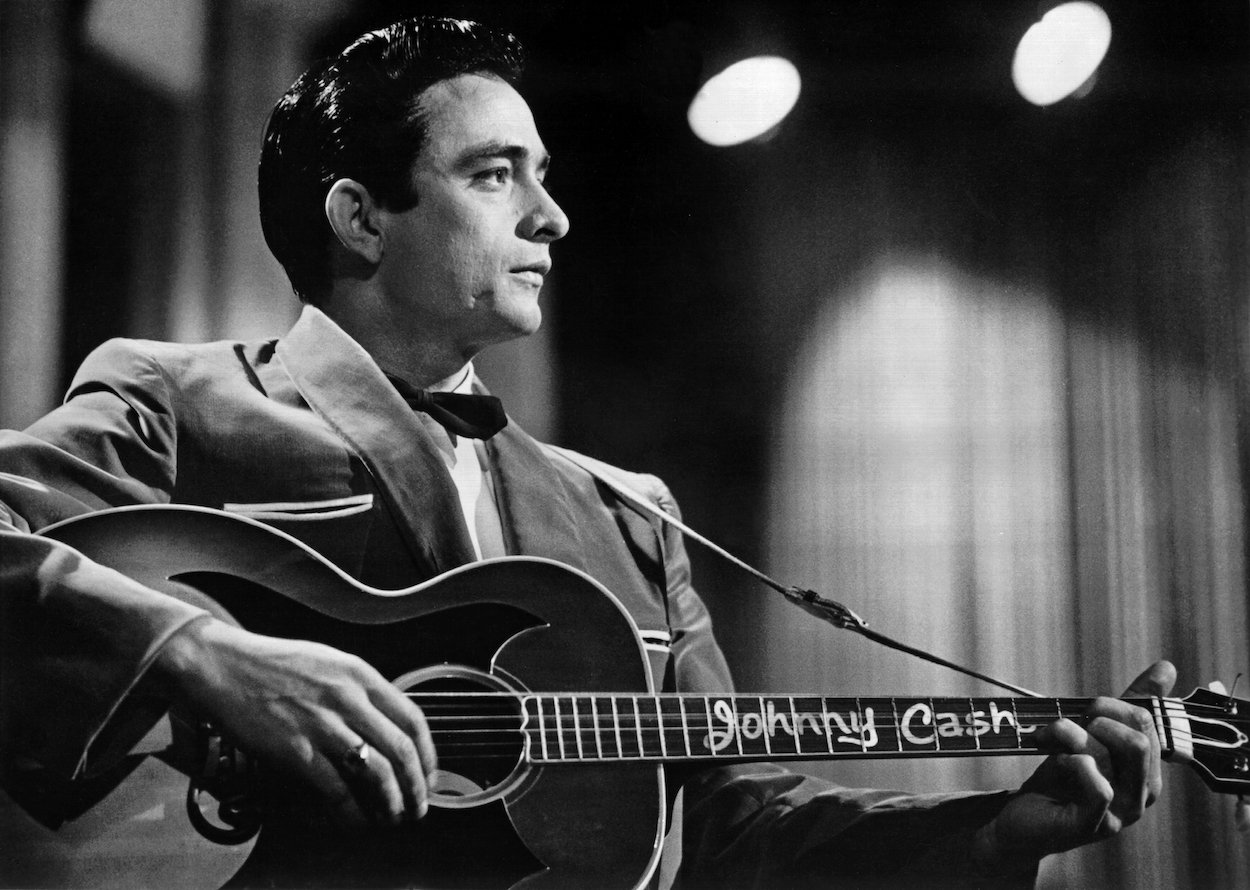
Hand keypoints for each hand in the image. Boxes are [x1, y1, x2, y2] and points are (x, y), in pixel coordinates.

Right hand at [154, 616, 436, 827]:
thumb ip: (357, 689)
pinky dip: (352, 811)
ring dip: (391, 803)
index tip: (427, 774)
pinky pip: (336, 789)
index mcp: (359, 674)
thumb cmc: (270, 664)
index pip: (413, 718)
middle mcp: (348, 697)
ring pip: (377, 773)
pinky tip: (355, 819)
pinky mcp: (294, 749)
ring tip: (393, 816)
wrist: (220, 664)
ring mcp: (322, 723)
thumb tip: (383, 723)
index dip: (427, 754)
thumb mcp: (327, 662)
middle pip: (401, 750)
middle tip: (418, 805)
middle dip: (416, 786)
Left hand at [973, 660, 1176, 871]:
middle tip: (1068, 722)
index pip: (1149, 722)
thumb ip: (1127, 705)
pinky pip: (1098, 787)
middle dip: (1098, 718)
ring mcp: (1120, 813)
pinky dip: (1072, 762)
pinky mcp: (1094, 825)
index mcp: (1147, 770)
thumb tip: (1167, 667)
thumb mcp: (1093, 735)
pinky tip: (1057, 762)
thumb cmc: (1062, 775)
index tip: (1085, 707)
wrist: (1025, 818)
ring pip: (1109, 757)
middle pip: (1138, 741)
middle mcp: (1142, 794)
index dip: (1113, 704)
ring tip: (1046, 738)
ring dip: (1068, 734)